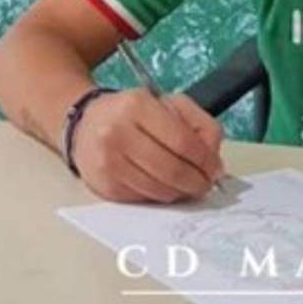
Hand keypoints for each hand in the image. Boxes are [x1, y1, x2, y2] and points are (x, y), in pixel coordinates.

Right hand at [71, 89, 224, 203]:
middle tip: (206, 184)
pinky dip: (160, 196)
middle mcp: (117, 133)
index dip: (205, 161)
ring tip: (188, 186)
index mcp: (138, 106)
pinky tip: (164, 186)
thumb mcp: (171, 104)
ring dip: (180, 193)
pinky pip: (143, 198)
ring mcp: (107, 162)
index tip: (215, 169)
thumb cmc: (135, 114)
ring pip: (158, 190)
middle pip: (171, 170)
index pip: (183, 142)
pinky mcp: (103, 185)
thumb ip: (201, 126)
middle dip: (196, 182)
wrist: (86, 124)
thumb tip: (214, 163)